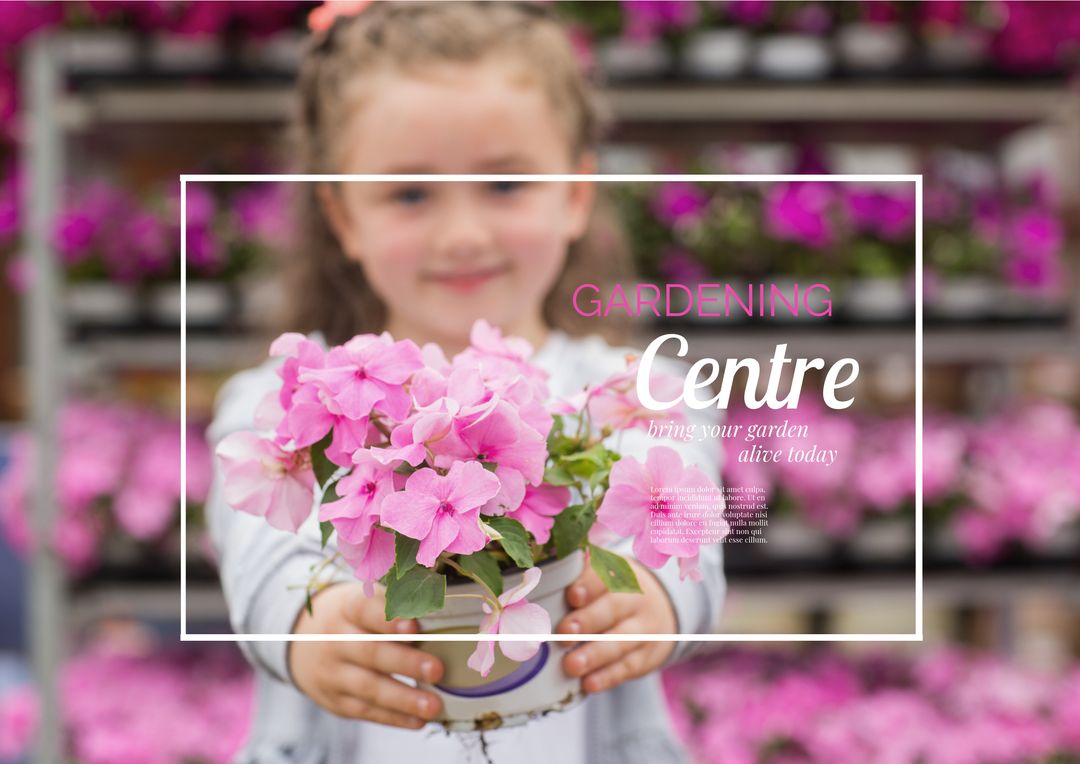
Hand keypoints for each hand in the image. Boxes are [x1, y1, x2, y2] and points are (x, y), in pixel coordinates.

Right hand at [289, 583, 444, 728]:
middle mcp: (336, 640)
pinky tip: (418, 720)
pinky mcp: (335, 700)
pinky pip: (365, 710)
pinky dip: (393, 717)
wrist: (303, 641)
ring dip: (403, 698)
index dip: (389, 619)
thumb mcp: (364, 600)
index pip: (365, 610)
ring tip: (432, 705)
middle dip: (405, 663)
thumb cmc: (352, 617)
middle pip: (370, 652)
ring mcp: (333, 673)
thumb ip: (395, 604)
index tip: (414, 626)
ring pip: (368, 687)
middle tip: (436, 670)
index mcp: (347, 608)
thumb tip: (438, 610)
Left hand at [555, 559, 676, 693]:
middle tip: (564, 634)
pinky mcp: (646, 656)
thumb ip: (577, 575)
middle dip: (588, 621)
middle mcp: (635, 599)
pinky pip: (628, 667)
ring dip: (595, 654)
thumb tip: (537, 576)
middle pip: (613, 609)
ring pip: (620, 641)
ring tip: (572, 665)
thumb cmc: (614, 592)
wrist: (664, 609)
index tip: (572, 596)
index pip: (605, 576)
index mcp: (619, 574)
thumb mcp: (605, 577)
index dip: (589, 585)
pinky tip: (589, 684)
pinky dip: (608, 677)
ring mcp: (644, 629)